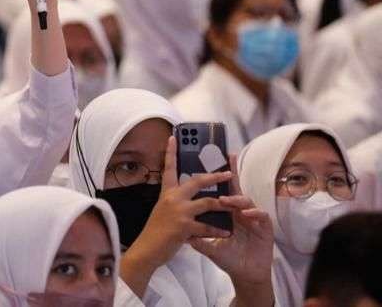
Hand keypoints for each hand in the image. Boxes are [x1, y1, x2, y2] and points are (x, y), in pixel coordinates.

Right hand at [127, 136, 233, 269]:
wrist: (148, 249)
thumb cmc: (156, 231)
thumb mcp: (163, 210)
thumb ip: (174, 201)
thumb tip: (188, 196)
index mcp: (167, 193)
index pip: (169, 168)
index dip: (171, 152)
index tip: (174, 137)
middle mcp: (173, 198)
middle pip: (196, 181)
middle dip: (215, 177)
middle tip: (228, 173)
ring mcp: (179, 211)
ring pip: (208, 202)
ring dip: (224, 204)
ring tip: (237, 205)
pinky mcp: (185, 226)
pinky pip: (208, 226)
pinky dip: (218, 229)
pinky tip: (227, 232)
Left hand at [189, 157, 274, 293]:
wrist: (245, 275)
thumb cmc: (228, 258)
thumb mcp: (208, 248)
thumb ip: (198, 239)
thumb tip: (182, 231)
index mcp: (224, 212)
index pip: (216, 191)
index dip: (211, 176)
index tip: (203, 160)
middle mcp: (237, 211)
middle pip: (232, 188)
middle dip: (229, 173)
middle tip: (227, 159)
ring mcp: (251, 217)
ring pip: (244, 200)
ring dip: (236, 198)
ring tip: (226, 200)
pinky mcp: (264, 227)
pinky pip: (260, 215)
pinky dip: (254, 212)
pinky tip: (247, 213)